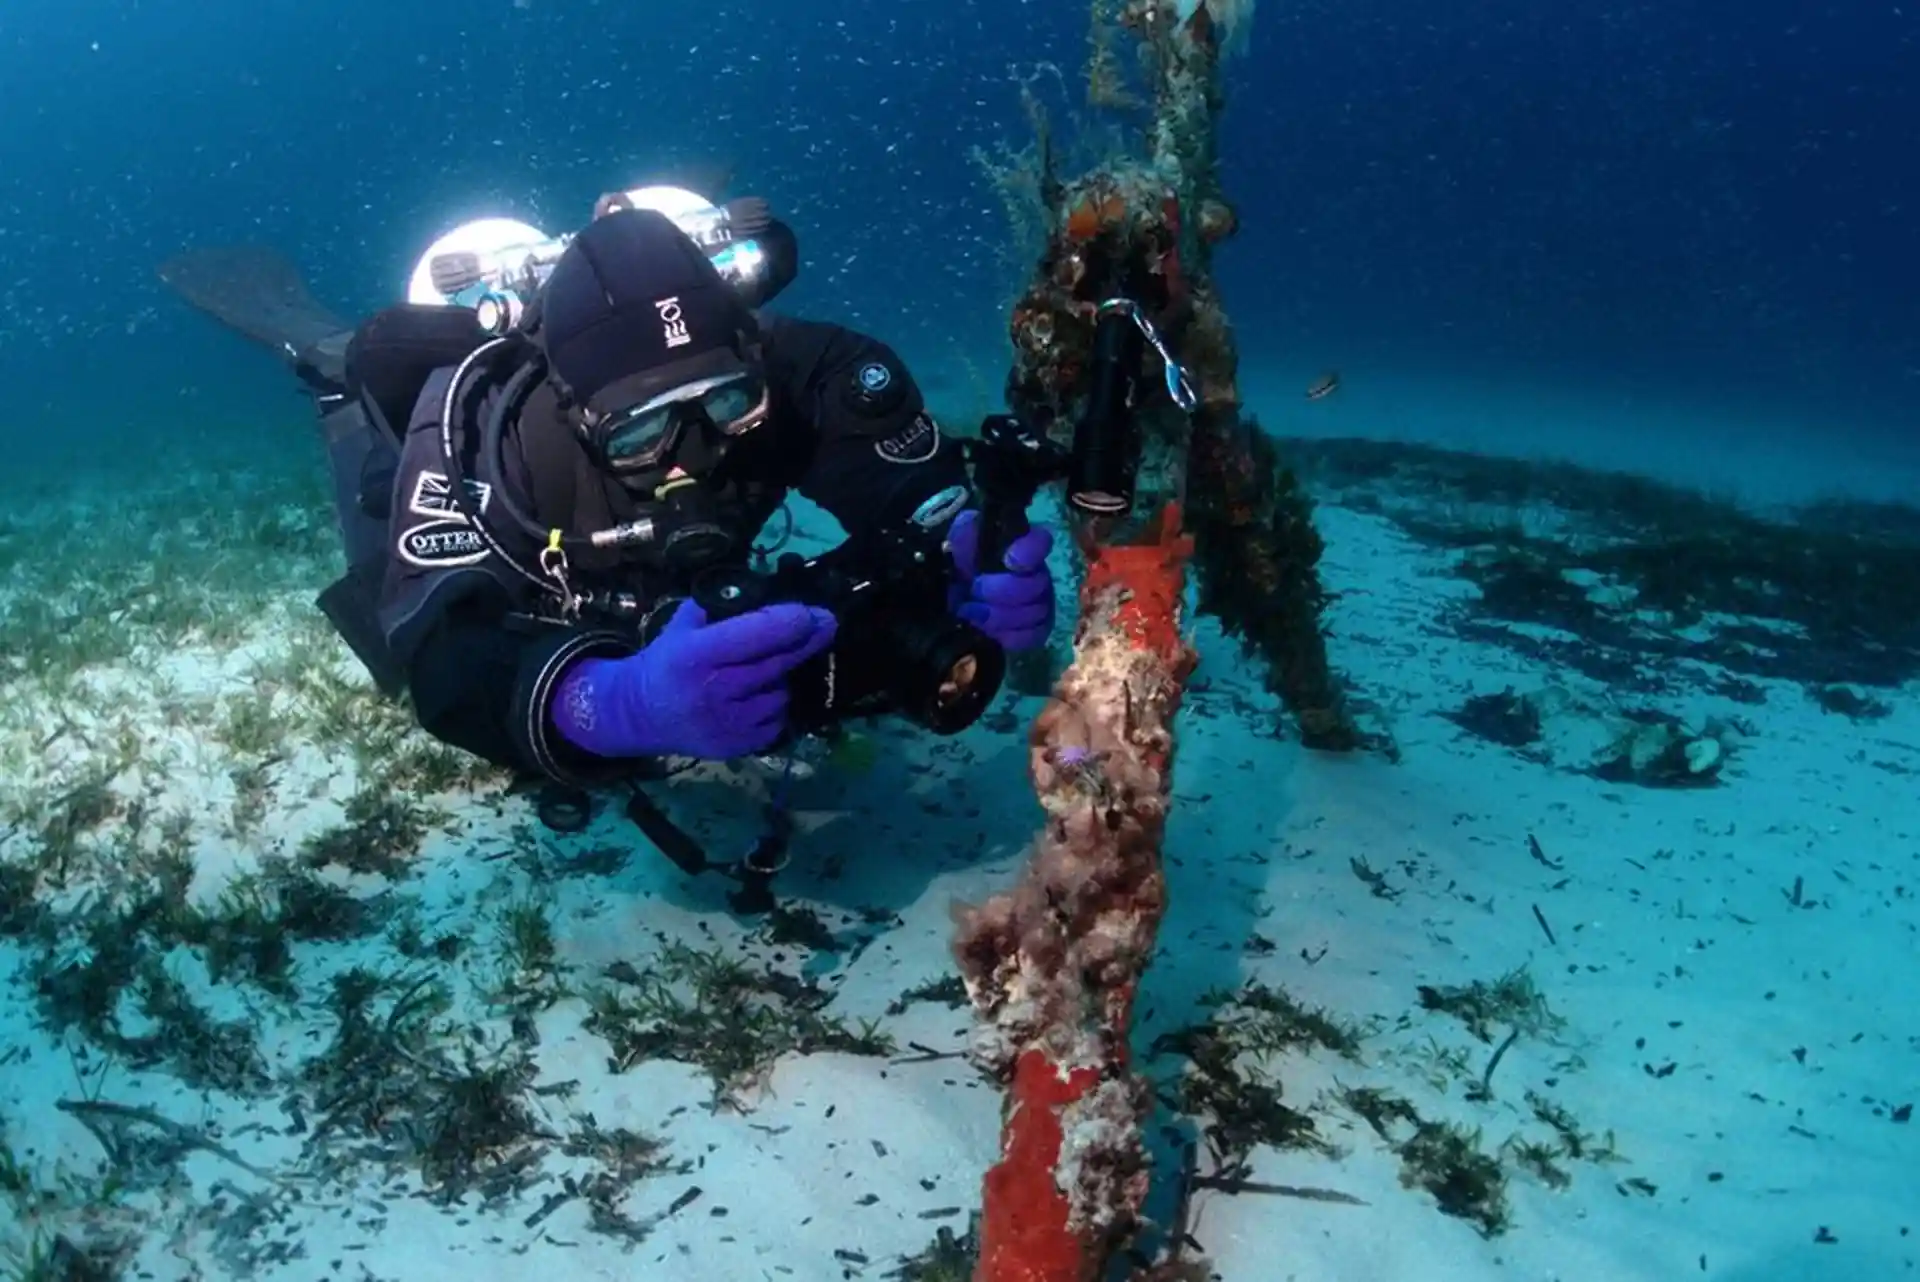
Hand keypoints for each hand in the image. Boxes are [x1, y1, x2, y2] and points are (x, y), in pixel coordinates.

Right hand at [551, 600, 837, 759]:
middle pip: (779, 662)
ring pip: (781, 692)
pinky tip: (759, 696)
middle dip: (808, 639)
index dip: (793, 619)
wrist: (640, 714)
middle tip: (825, 623)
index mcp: (698, 654)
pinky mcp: (738, 748)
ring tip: (767, 668)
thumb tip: (770, 589)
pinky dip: (775, 706)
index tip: (813, 611)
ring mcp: (729, 723)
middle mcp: (715, 690)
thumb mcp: (684, 624)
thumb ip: (722, 606)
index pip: (759, 633)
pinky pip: (777, 720)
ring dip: (782, 677)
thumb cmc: (667, 661)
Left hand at [946, 509, 1055, 651]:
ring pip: (1033, 613)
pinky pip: (1032, 636)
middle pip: (1034, 586)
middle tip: (972, 591)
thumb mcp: (956, 544)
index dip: (1029, 552)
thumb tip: (974, 525)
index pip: (1041, 542)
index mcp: (1021, 547)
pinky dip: (1006, 636)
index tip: (1009, 560)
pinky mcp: (1036, 631)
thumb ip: (967, 530)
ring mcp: (1041, 604)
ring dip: (996, 616)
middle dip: (999, 591)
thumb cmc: (957, 568)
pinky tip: (985, 631)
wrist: (949, 602)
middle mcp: (1038, 574)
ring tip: (969, 612)